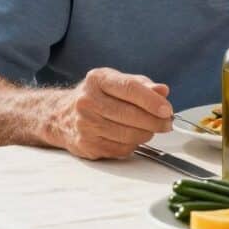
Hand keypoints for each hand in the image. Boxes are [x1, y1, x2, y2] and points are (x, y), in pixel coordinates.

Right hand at [54, 67, 173, 159]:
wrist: (62, 115)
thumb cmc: (99, 96)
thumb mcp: (119, 82)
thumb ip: (143, 85)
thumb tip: (162, 91)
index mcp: (98, 80)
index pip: (130, 89)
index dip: (152, 101)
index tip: (167, 109)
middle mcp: (87, 101)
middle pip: (130, 114)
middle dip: (155, 121)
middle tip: (167, 123)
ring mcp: (84, 124)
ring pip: (127, 134)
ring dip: (146, 134)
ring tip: (151, 129)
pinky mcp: (86, 144)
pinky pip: (120, 148)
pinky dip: (133, 144)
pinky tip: (134, 137)